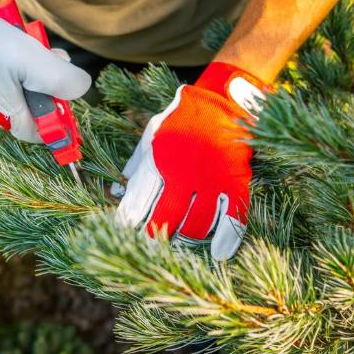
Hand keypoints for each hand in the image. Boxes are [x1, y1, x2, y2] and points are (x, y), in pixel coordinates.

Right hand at [0, 0, 90, 141]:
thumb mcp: (35, 61)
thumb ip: (64, 81)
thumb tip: (82, 90)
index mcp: (6, 115)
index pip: (43, 132)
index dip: (62, 118)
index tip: (70, 97)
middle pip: (37, 105)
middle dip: (51, 82)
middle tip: (54, 57)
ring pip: (26, 85)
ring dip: (38, 65)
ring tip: (34, 43)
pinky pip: (10, 74)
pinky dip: (21, 59)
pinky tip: (20, 39)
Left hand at [115, 62, 265, 259]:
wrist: (223, 99)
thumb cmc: (182, 119)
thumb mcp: (152, 134)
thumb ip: (136, 164)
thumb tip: (117, 192)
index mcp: (159, 161)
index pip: (138, 204)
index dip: (129, 223)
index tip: (125, 233)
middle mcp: (184, 174)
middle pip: (165, 221)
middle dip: (156, 236)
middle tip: (154, 241)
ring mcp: (212, 181)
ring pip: (196, 226)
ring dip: (186, 238)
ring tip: (181, 240)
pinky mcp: (236, 183)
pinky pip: (233, 219)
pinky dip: (226, 240)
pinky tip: (218, 254)